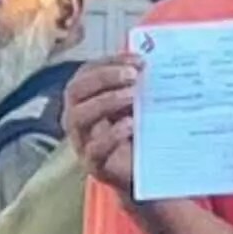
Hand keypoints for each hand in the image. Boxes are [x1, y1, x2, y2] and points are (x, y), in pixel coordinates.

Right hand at [64, 56, 139, 191]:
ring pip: (79, 117)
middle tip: (133, 75)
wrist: (142, 174)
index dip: (110, 61)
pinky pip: (95, 149)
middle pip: (76, 90)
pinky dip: (112, 135)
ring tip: (133, 96)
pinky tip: (131, 125)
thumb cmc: (137, 133)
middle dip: (104, 78)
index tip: (138, 59)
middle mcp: (76, 117)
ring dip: (106, 102)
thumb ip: (139, 86)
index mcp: (84, 98)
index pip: (87, 71)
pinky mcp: (93, 165)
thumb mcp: (137, 105)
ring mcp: (81, 142)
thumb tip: (157, 62)